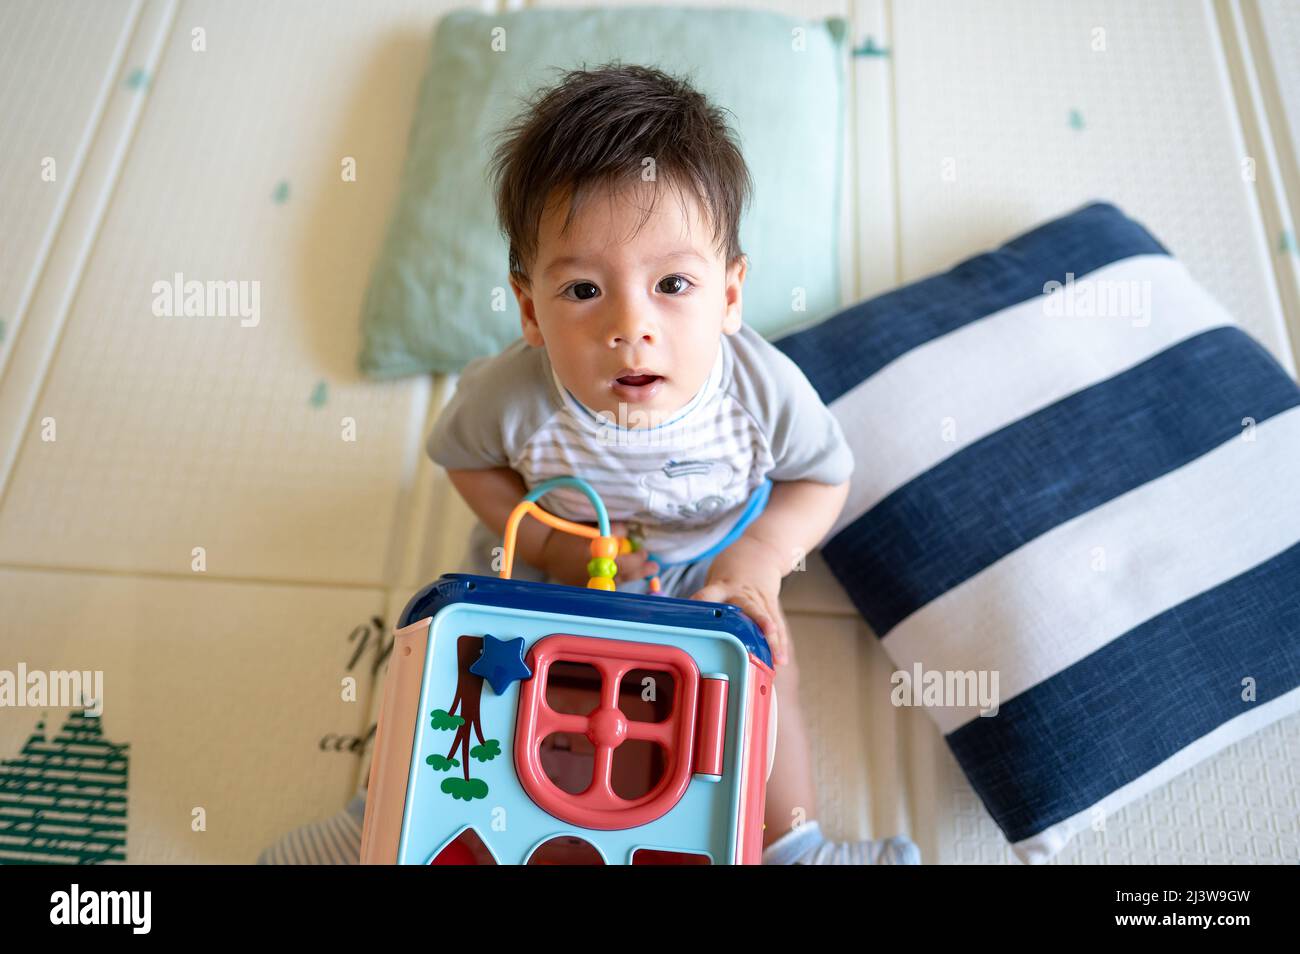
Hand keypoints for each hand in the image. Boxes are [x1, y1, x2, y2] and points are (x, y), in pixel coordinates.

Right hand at [539, 521, 658, 587]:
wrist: (543, 547)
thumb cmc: (568, 532)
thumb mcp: (590, 527)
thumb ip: (611, 530)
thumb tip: (629, 534)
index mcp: (593, 557)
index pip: (623, 562)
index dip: (637, 558)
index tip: (645, 551)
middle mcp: (591, 573)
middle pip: (622, 575)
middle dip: (639, 570)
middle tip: (653, 566)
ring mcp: (586, 583)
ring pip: (615, 582)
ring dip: (630, 574)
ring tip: (643, 569)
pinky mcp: (582, 587)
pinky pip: (604, 585)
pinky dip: (615, 578)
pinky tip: (623, 573)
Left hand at [689, 535, 789, 665]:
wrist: (762, 550)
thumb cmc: (733, 566)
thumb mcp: (716, 576)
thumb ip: (709, 599)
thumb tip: (689, 624)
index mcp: (724, 585)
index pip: (710, 594)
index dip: (702, 602)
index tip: (695, 613)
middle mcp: (744, 593)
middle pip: (749, 609)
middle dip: (754, 622)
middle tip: (760, 634)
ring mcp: (760, 600)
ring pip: (767, 621)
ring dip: (771, 641)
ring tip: (775, 659)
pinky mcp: (771, 605)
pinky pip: (777, 625)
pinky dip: (779, 642)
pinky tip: (781, 659)